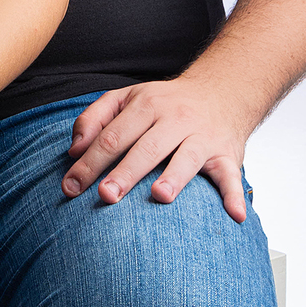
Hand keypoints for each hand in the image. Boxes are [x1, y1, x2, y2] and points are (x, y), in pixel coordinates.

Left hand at [61, 78, 250, 222]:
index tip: (70, 187)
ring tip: (159, 196)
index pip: (112, 136)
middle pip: (146, 148)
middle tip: (106, 196)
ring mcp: (202, 137)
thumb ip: (94, 118)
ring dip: (174, 177)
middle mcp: (175, 119)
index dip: (90, 162)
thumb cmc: (163, 103)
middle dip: (125, 172)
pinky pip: (231, 176)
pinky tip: (235, 216)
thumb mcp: (125, 98)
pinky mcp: (227, 155)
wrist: (220, 91)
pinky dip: (235, 196)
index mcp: (146, 105)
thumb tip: (73, 150)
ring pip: (187, 158)